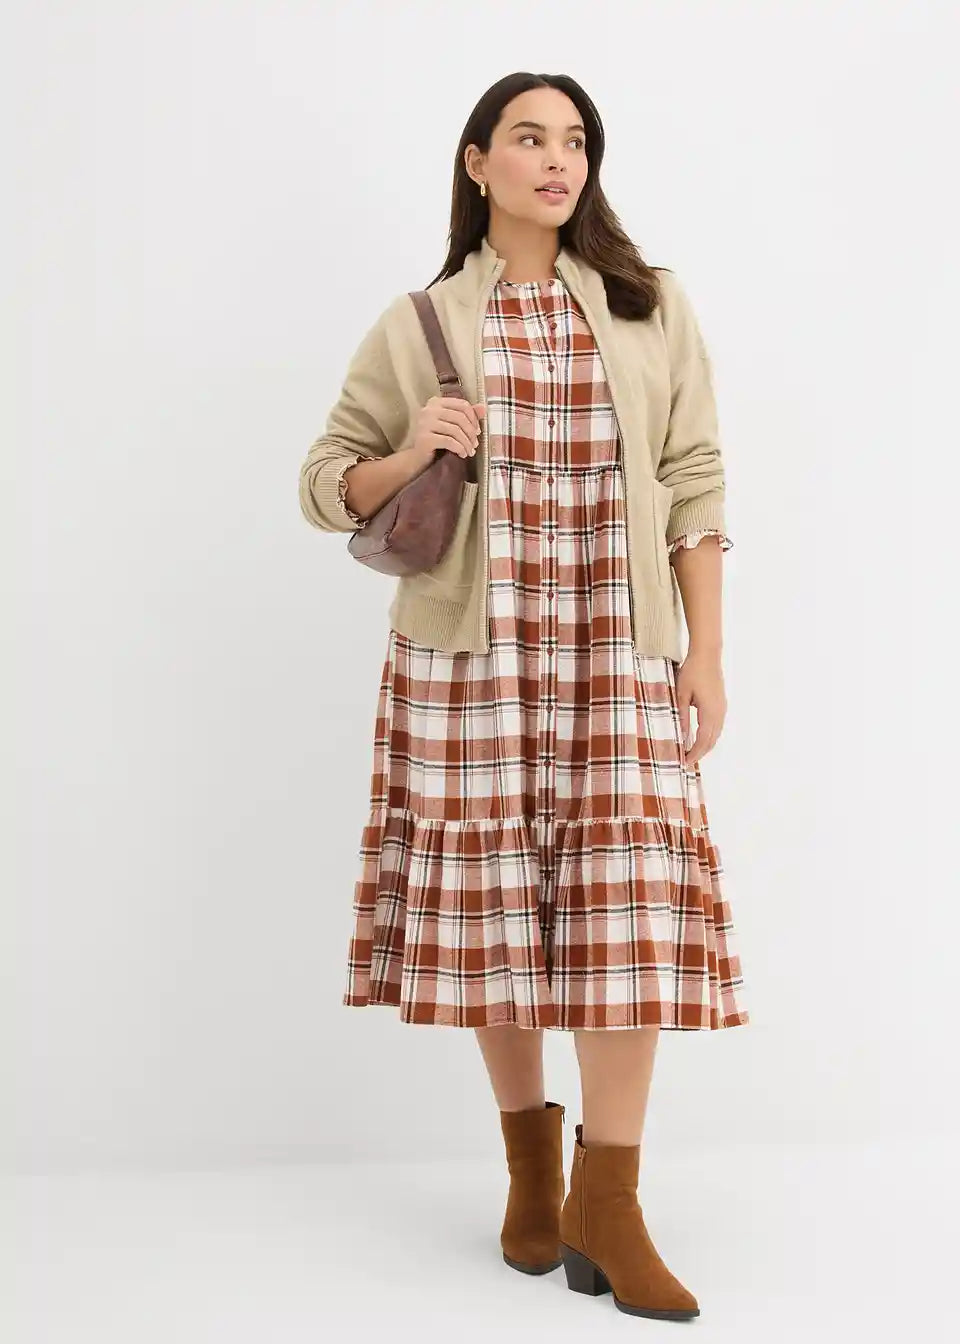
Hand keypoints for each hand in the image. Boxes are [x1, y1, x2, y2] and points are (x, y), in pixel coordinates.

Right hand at [407, 395, 485, 461]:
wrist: (417, 458)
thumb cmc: (435, 440)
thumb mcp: (451, 425)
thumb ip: (466, 415)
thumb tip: (483, 408)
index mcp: (436, 403)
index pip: (462, 405)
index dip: (474, 419)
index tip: (477, 431)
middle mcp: (429, 410)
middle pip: (460, 417)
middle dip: (471, 433)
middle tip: (475, 444)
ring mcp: (425, 423)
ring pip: (455, 430)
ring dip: (466, 443)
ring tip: (470, 451)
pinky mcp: (424, 438)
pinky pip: (449, 441)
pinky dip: (459, 448)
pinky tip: (462, 454)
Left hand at [675, 649, 725, 767]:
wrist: (707, 654)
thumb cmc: (692, 671)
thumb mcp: (681, 694)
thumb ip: (682, 716)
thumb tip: (681, 736)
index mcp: (710, 711)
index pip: (703, 740)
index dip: (694, 753)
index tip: (684, 762)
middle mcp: (719, 712)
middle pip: (711, 741)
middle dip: (700, 753)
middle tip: (686, 762)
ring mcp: (722, 708)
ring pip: (716, 734)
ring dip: (705, 746)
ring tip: (692, 754)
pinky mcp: (721, 704)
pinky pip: (717, 726)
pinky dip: (709, 736)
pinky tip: (700, 738)